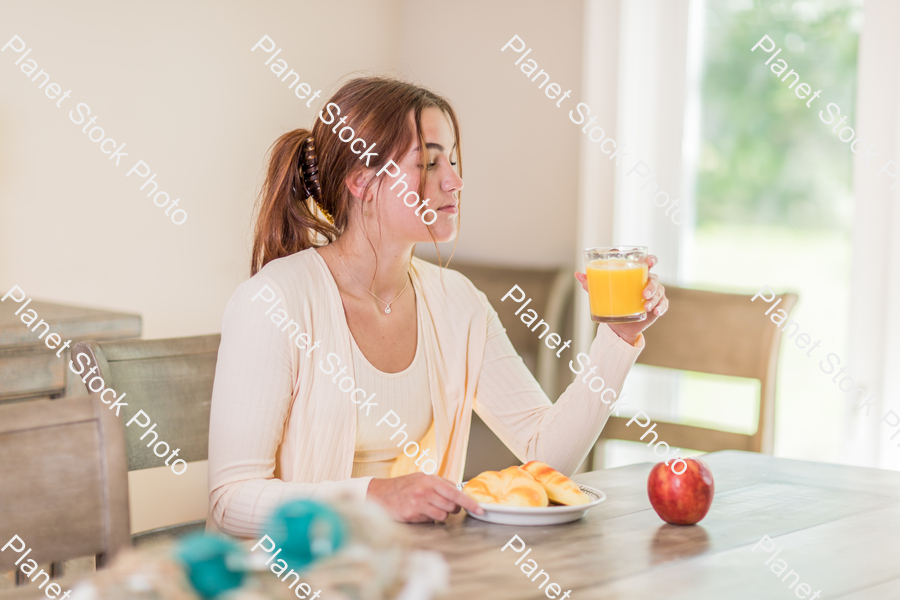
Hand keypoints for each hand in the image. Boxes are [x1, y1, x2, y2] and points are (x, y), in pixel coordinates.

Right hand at [367, 472, 484, 522]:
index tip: (480, 509)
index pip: (456, 492)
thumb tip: (459, 490)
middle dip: (451, 508)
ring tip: (428, 508)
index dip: (470, 502)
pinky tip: (420, 513)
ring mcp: (418, 502)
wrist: (380, 494)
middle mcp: (425, 490)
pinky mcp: (412, 514)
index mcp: (430, 479)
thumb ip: (440, 483)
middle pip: (452, 506)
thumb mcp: (422, 478)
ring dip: (440, 514)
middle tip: (441, 505)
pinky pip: (431, 520)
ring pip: (443, 515)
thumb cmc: (403, 486)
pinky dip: (429, 519)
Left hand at [574, 254, 667, 344]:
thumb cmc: (612, 302)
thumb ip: (592, 283)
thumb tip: (578, 274)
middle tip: (644, 293)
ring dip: (653, 299)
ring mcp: (654, 294)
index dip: (651, 260)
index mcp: (636, 274)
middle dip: (651, 285)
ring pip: (659, 292)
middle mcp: (647, 282)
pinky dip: (661, 308)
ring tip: (645, 306)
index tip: (650, 261)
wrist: (619, 324)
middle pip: (654, 278)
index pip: (646, 263)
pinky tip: (656, 311)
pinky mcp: (658, 305)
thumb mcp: (601, 292)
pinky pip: (663, 304)